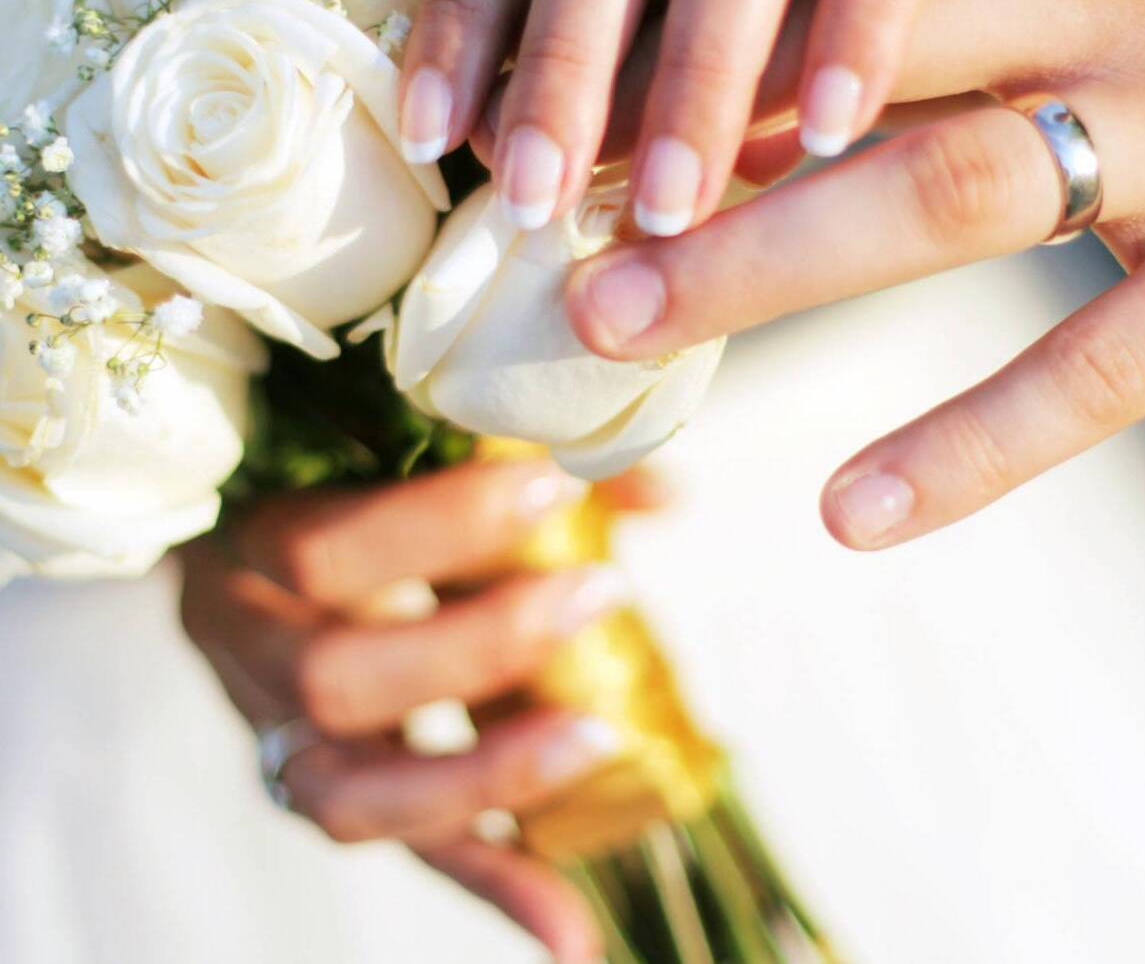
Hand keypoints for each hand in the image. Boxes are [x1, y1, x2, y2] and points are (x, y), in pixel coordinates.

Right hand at [180, 459, 659, 962]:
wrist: (261, 562)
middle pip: (336, 678)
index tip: (554, 485)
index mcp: (249, 549)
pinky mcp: (336, 800)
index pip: (320, 552)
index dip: (438, 527)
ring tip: (600, 738)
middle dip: (480, 642)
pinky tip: (575, 928)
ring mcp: (280, 741)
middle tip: (600, 590)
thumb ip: (524, 465)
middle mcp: (249, 655)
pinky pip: (408, 851)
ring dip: (489, 772)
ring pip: (354, 794)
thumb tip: (663, 490)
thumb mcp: (403, 460)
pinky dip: (496, 884)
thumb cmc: (346, 494)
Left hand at [563, 0, 1144, 548]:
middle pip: (855, 65)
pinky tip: (852, 511)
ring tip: (627, 328)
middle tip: (539, 227)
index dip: (678, 27)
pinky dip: (970, 445)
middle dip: (680, 147)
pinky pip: (1101, 365)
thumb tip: (764, 42)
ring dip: (771, 269)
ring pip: (948, 191)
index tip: (552, 98)